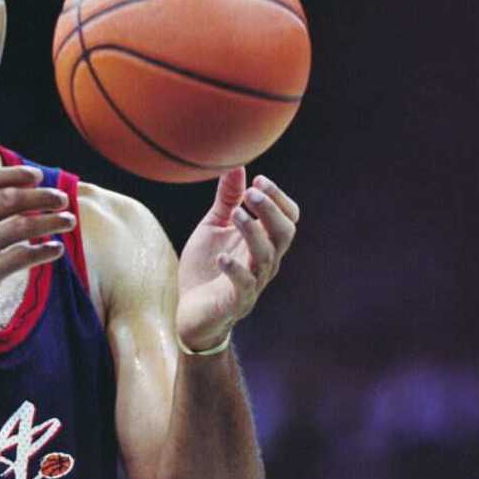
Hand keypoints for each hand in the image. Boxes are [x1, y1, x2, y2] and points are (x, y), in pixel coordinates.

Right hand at [0, 166, 75, 334]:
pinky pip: (21, 258)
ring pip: (20, 227)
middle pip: (8, 199)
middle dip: (41, 196)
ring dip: (51, 221)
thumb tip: (14, 182)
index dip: (15, 174)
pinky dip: (44, 251)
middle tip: (62, 199)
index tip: (38, 176)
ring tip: (69, 221)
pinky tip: (56, 249)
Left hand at [176, 168, 299, 350]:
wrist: (191, 313)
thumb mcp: (214, 228)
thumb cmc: (206, 268)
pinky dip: (235, 269)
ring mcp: (252, 283)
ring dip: (252, 232)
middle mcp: (264, 262)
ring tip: (236, 213)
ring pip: (265, 256)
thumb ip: (227, 200)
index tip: (259, 180)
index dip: (278, 199)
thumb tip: (236, 166)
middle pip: (284, 234)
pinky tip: (222, 256)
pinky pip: (243, 286)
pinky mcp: (235, 301)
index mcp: (262, 242)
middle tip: (251, 192)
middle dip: (271, 211)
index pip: (288, 219)